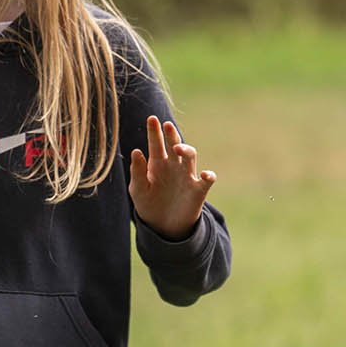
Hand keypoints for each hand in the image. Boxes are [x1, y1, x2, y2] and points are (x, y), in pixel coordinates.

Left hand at [128, 117, 215, 239]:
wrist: (163, 227)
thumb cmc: (149, 204)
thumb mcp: (138, 190)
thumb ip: (137, 172)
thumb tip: (136, 151)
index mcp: (157, 163)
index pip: (156, 143)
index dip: (154, 131)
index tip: (152, 119)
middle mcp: (173, 166)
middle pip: (174, 144)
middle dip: (171, 134)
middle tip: (167, 125)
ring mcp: (187, 176)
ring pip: (190, 156)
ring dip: (186, 150)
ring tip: (177, 148)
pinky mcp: (198, 190)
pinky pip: (207, 180)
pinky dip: (208, 176)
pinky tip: (204, 174)